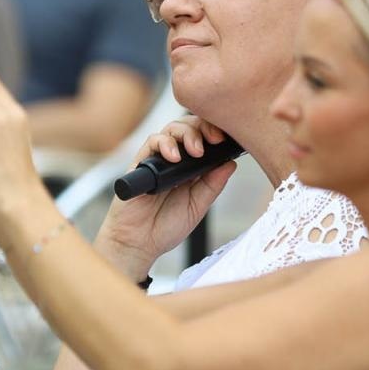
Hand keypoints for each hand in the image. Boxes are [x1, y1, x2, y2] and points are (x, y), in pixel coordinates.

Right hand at [95, 116, 236, 279]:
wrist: (138, 243)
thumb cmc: (166, 227)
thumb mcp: (198, 207)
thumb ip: (212, 185)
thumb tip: (230, 163)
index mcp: (192, 168)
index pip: (205, 138)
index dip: (216, 132)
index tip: (226, 139)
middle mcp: (175, 159)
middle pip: (190, 126)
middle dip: (204, 127)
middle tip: (214, 140)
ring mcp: (158, 159)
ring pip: (172, 128)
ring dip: (187, 134)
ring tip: (196, 152)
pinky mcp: (141, 162)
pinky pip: (152, 141)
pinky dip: (164, 144)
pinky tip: (174, 158)